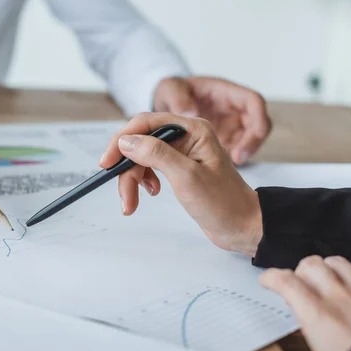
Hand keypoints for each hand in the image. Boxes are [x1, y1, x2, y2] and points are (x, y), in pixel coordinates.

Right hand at [99, 112, 261, 255]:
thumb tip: (126, 140)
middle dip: (127, 168)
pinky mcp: (179, 168)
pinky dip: (143, 182)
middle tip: (123, 195)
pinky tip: (150, 193)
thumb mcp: (187, 177)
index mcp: (192, 129)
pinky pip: (150, 168)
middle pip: (140, 142)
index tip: (107, 162)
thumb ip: (156, 154)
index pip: (146, 123)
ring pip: (142, 158)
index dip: (122, 140)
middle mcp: (186, 136)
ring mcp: (182, 152)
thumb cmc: (224, 202)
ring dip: (132, 180)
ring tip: (131, 204)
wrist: (243, 227)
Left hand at [153, 77, 271, 164]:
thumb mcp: (170, 89)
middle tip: (238, 158)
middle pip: (258, 122)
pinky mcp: (224, 137)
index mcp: (224, 92)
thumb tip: (190, 113)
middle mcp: (232, 107)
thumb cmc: (172, 91)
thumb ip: (178, 100)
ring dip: (244, 150)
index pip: (253, 101)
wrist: (166, 103)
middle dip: (253, 141)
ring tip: (231, 162)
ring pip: (250, 138)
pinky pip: (237, 148)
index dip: (258, 118)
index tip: (254, 135)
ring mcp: (230, 123)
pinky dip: (232, 157)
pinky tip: (220, 166)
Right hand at [261, 256, 350, 350]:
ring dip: (326, 269)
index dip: (270, 277)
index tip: (268, 279)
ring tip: (326, 281)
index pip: (285, 281)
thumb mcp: (316, 344)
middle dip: (299, 273)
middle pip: (309, 264)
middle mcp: (341, 299)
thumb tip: (298, 303)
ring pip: (336, 261)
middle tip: (301, 284)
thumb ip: (306, 318)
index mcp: (320, 316)